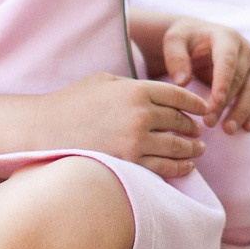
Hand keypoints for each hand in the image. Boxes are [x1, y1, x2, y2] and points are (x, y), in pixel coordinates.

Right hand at [32, 72, 210, 178]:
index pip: (178, 96)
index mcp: (136, 89)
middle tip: (199, 132)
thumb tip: (159, 94)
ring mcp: (135, 141)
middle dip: (193, 127)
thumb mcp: (105, 81)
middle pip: (180, 121)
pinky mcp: (129, 163)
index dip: (195, 103)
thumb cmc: (73, 102)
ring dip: (193, 149)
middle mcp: (140, 114)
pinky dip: (180, 167)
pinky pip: (164, 167)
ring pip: (177, 147)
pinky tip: (187, 167)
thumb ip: (135, 84)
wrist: (46, 129)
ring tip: (199, 150)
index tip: (203, 109)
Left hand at [160, 16, 249, 135]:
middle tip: (209, 123)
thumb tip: (182, 82)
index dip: (223, 82)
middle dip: (226, 103)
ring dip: (242, 112)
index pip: (228, 61)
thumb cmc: (186, 39)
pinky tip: (247, 127)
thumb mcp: (174, 40)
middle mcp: (245, 50)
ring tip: (227, 130)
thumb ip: (175, 57)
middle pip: (239, 80)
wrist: (199, 36)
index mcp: (226, 38)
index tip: (216, 102)